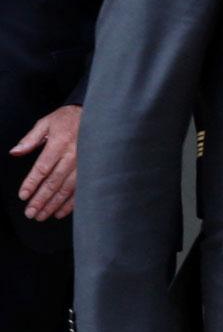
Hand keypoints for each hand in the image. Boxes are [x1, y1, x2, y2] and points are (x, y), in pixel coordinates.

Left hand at [11, 104, 81, 220]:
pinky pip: (81, 190)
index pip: (42, 168)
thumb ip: (30, 139)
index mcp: (59, 144)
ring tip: (42, 215)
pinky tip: (60, 212)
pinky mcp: (92, 171)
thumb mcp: (46, 123)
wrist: (98, 116)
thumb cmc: (68, 119)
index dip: (32, 183)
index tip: (23, 196)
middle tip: (30, 213)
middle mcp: (73, 157)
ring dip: (54, 204)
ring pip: (67, 189)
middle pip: (54, 182)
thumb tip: (15, 152)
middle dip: (41, 199)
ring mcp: (84, 165)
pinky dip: (71, 203)